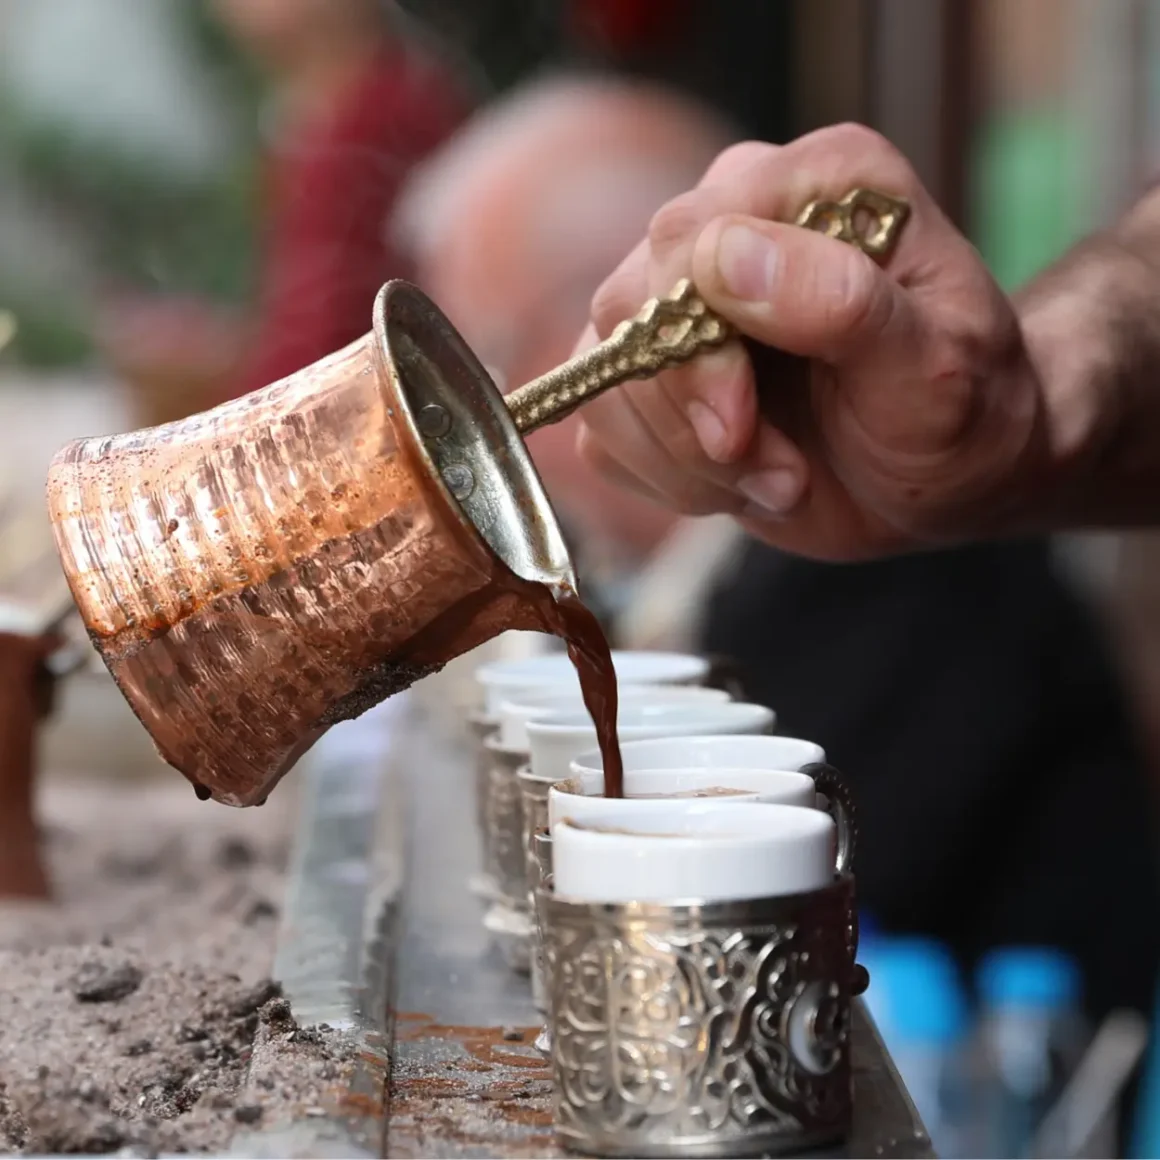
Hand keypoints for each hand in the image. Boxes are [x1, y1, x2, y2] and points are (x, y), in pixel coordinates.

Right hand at [574, 125, 1047, 560]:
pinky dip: (667, 478)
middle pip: (626, 307)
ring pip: (604, 377)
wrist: (946, 480)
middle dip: (690, 417)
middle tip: (779, 474)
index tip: (741, 430)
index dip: (695, 345)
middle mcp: (738, 220)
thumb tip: (724, 256)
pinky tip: (740, 482)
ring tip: (780, 480)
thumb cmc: (960, 416)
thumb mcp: (935, 367)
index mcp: (817, 185)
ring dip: (685, 459)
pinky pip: (604, 428)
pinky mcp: (658, 372)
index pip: (686, 237)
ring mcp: (687, 299)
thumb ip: (841, 303)